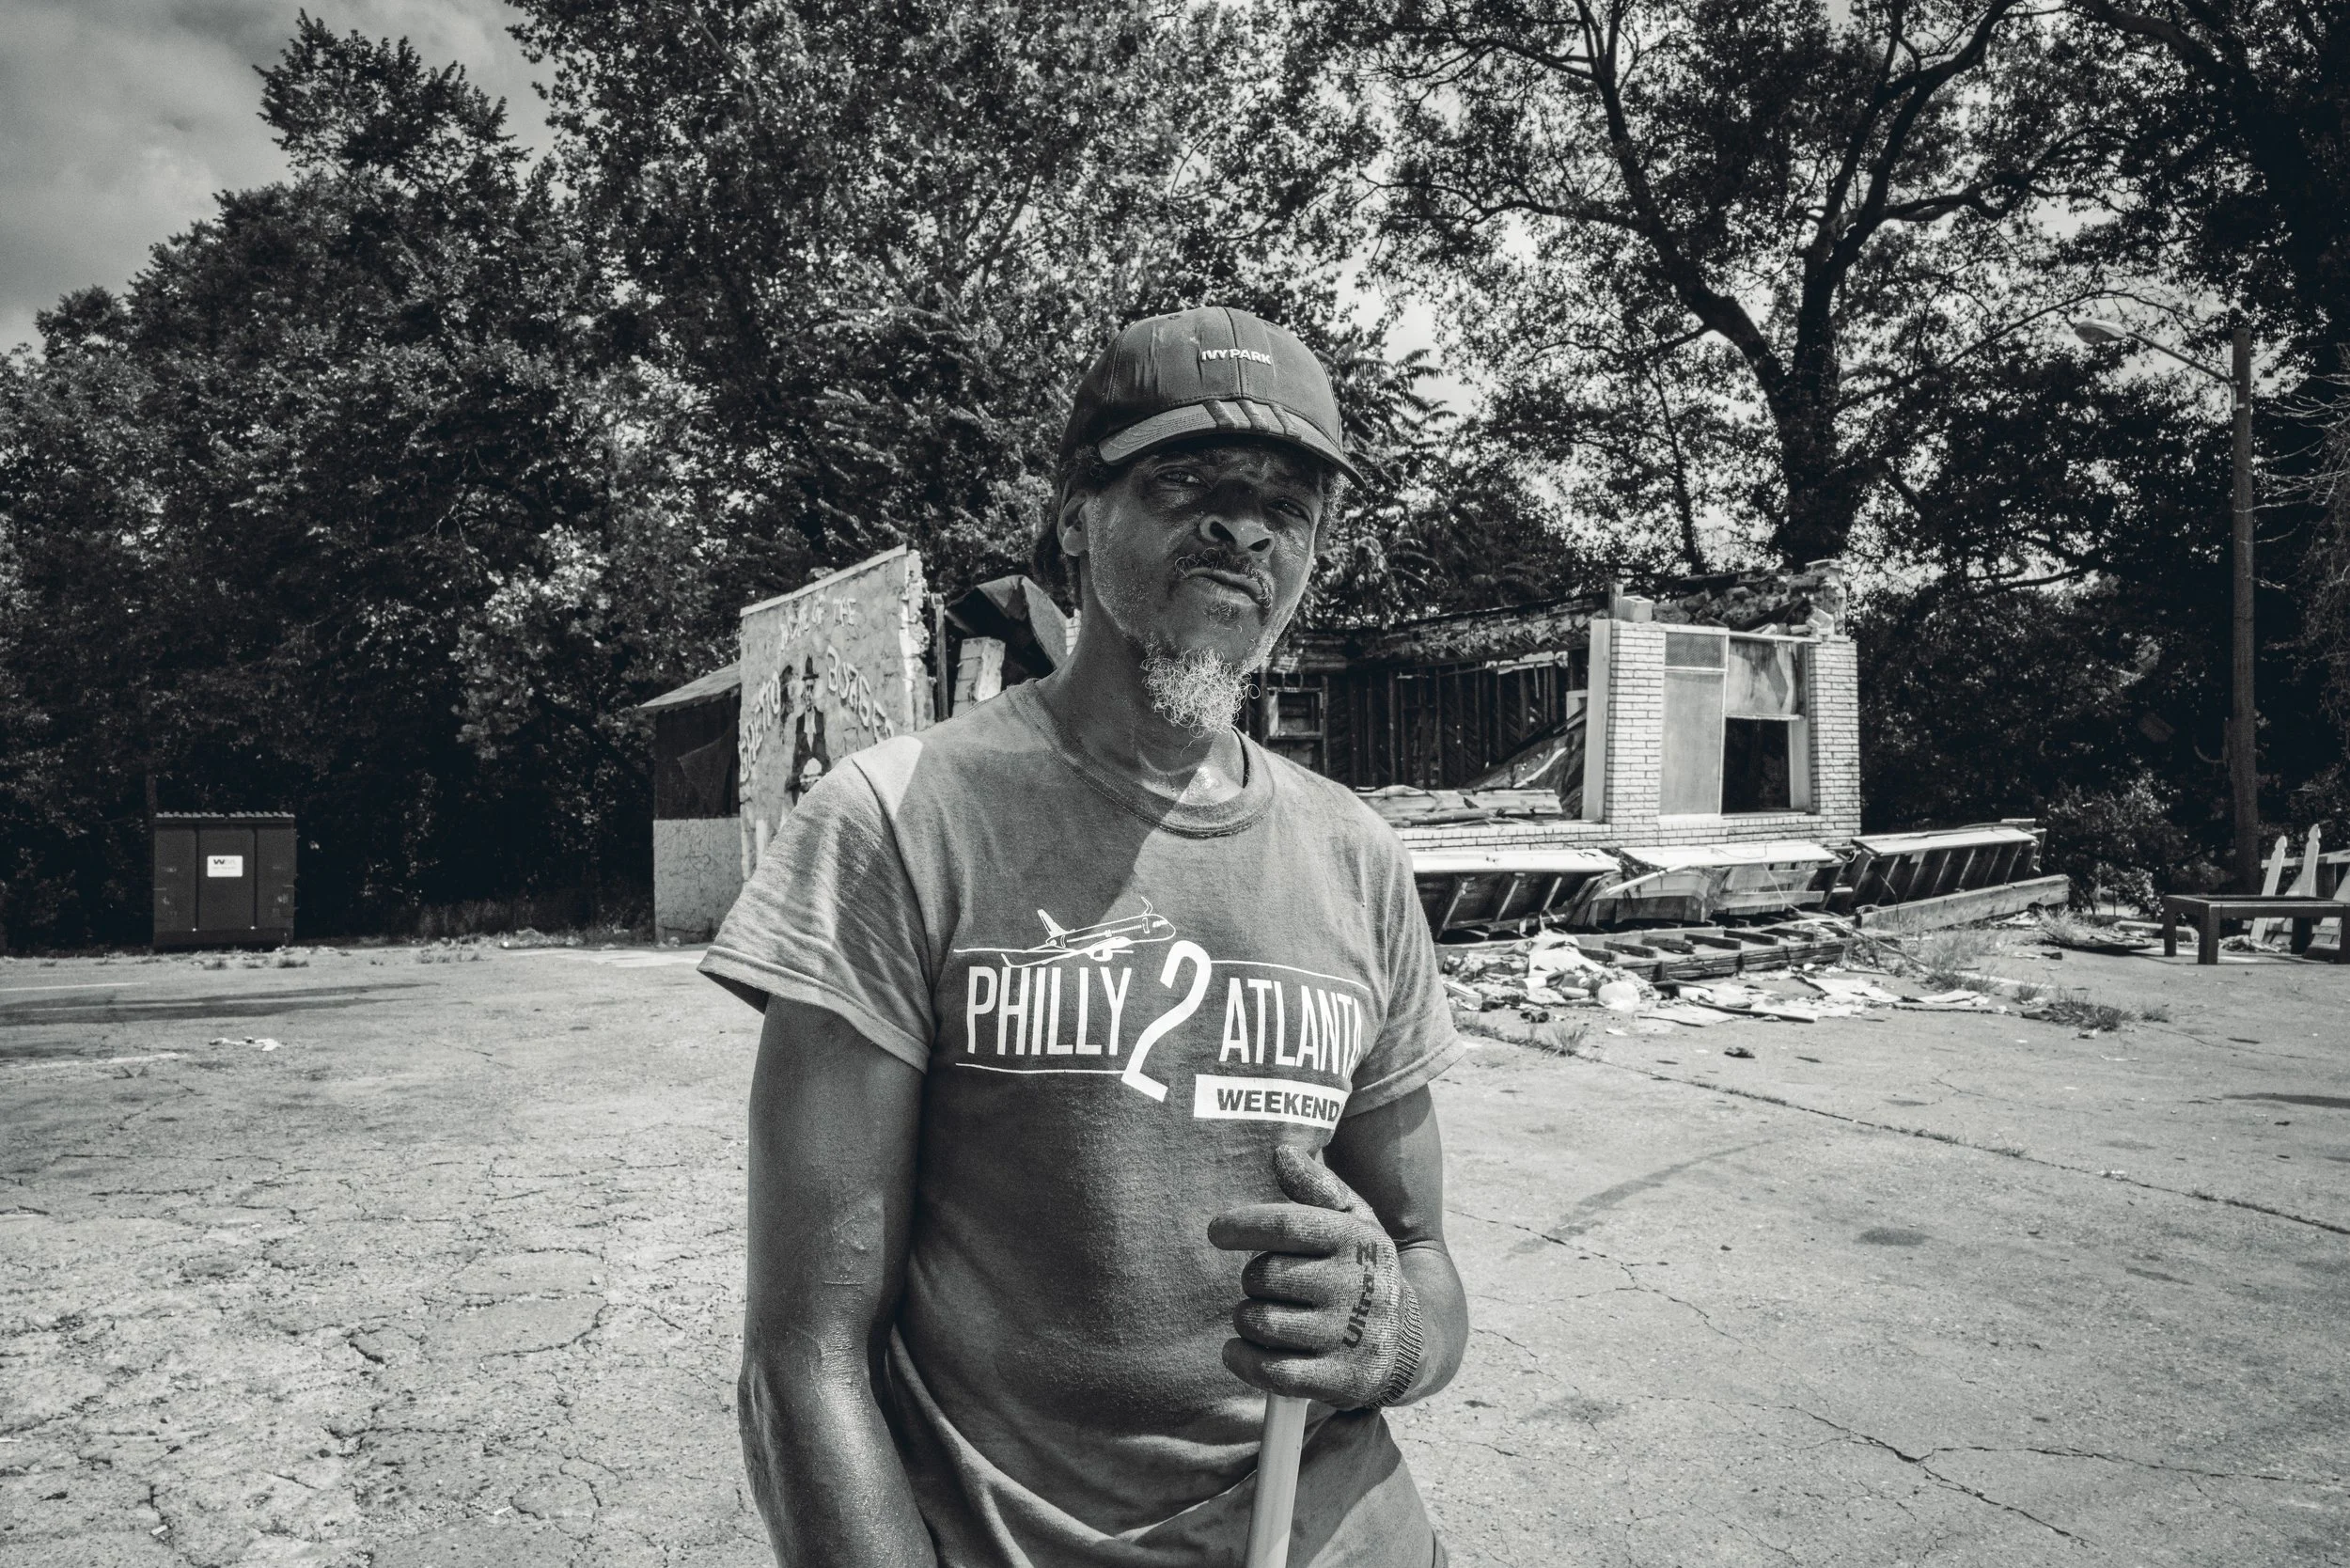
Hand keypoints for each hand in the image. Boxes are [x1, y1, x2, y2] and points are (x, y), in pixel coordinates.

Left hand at [1207, 1145, 1423, 1409]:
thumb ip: (1316, 1186)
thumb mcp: (1352, 1222)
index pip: (1287, 1226)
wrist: (1411, 1341)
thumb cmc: (1361, 1270)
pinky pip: (1272, 1371)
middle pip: (1266, 1276)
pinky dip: (1244, 1360)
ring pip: (1263, 1323)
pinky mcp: (1340, 1379)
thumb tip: (1281, 1153)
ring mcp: (1348, 1335)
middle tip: (1265, 1285)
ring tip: (1264, 1317)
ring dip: (1248, 1320)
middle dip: (1253, 1280)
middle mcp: (1355, 1286)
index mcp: (1355, 1240)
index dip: (1243, 1225)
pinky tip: (1240, 1350)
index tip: (1217, 1231)